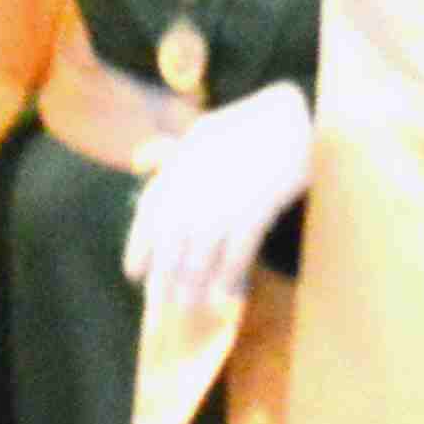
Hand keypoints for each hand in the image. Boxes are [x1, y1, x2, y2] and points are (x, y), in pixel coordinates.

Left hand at [119, 80, 312, 327]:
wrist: (289, 116)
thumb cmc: (246, 127)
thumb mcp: (201, 132)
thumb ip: (170, 153)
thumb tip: (140, 162)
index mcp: (180, 166)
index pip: (149, 214)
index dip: (139, 248)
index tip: (134, 275)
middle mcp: (196, 185)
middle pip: (171, 242)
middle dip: (163, 279)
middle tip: (160, 308)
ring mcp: (226, 198)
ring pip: (201, 253)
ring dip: (195, 285)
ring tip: (190, 306)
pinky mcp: (258, 206)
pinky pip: (238, 250)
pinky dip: (229, 275)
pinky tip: (225, 295)